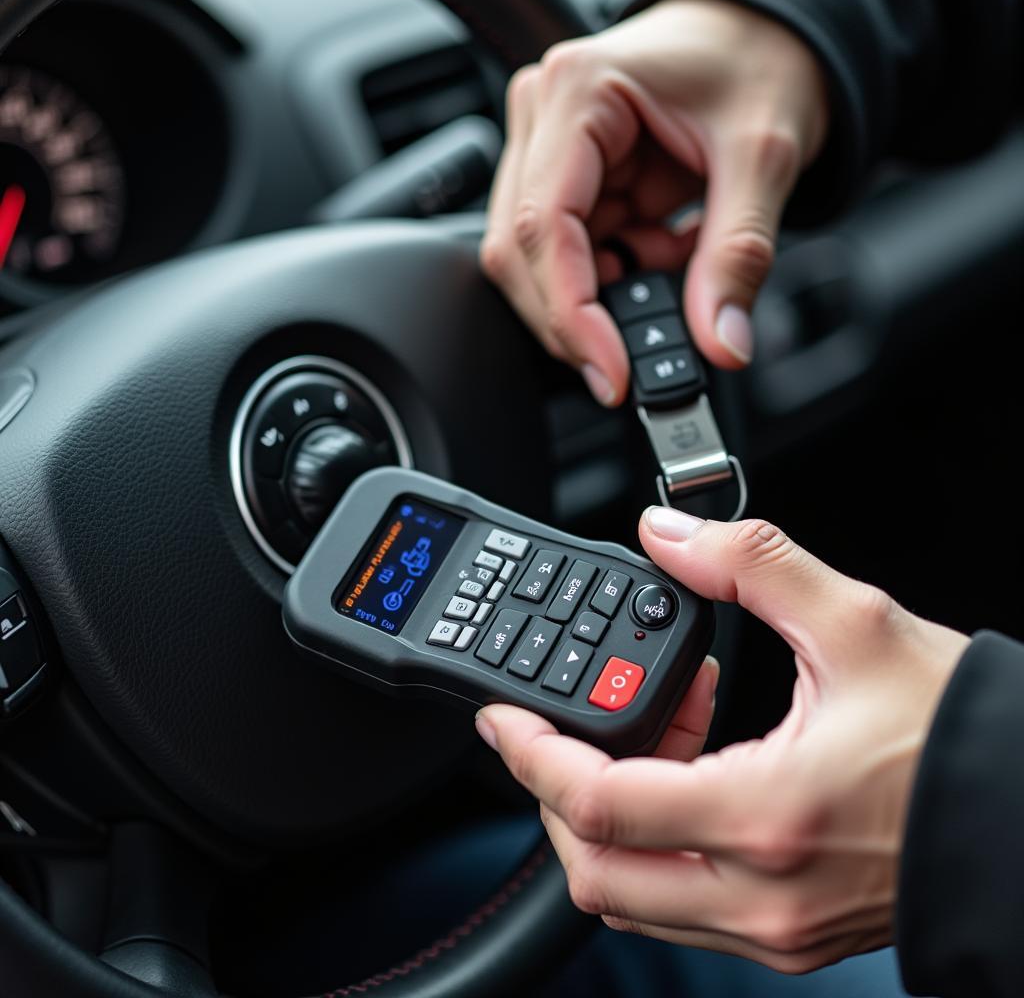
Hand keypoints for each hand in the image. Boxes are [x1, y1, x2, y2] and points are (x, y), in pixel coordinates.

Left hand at [476, 508, 968, 972]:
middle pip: (593, 870)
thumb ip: (747, 566)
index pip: (599, 805)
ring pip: (630, 896)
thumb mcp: (854, 622)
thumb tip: (668, 535)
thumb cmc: (963, 734)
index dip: (532, 757)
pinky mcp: (787, 934)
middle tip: (565, 724)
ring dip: (606, 817)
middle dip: (555, 793)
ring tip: (648, 731)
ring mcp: (771, 927)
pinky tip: (690, 769)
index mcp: (765, 816)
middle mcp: (759, 894)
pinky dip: (655, 841)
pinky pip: (679, 905)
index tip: (503, 716)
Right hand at [481, 0, 827, 404]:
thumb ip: (737, 257)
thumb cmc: (758, 60)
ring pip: (541, 265)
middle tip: (635, 357)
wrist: (765, 33)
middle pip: (523, 255)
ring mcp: (548, 150)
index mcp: (578, 92)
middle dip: (578, 317)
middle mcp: (545, 117)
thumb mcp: (763, 157)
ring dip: (606, 294)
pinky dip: (620, 276)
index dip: (570, 314)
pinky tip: (662, 247)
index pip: (543, 227)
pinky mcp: (566, 180)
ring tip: (675, 260)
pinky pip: (572, 256)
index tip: (610, 372)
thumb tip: (720, 343)